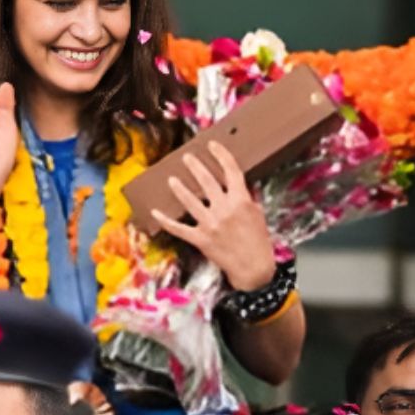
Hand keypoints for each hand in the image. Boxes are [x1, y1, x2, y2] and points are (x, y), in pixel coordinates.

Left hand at [151, 143, 278, 290]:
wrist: (253, 268)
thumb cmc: (259, 242)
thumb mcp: (258, 214)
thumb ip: (248, 197)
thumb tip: (241, 183)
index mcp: (241, 200)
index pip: (231, 171)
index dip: (221, 155)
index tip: (212, 145)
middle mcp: (224, 209)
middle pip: (207, 181)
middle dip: (195, 166)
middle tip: (187, 157)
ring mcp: (210, 224)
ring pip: (190, 201)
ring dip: (179, 188)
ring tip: (171, 179)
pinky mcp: (200, 239)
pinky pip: (179, 228)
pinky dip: (166, 221)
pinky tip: (155, 212)